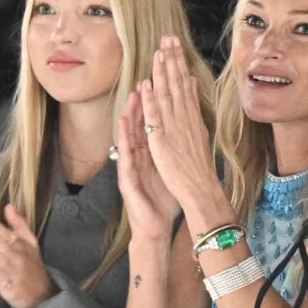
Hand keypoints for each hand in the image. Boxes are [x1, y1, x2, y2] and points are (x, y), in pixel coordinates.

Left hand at [0, 204, 53, 307]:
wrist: (42, 293)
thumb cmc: (31, 265)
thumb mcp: (30, 242)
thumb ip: (19, 224)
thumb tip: (9, 205)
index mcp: (24, 244)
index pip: (8, 233)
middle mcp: (21, 256)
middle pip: (3, 245)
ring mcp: (17, 272)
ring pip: (1, 260)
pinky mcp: (12, 287)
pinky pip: (2, 278)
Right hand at [117, 88, 179, 240]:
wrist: (153, 227)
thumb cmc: (161, 200)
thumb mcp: (168, 171)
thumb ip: (171, 153)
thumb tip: (183, 135)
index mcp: (149, 155)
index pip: (150, 126)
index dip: (154, 105)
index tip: (160, 86)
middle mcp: (137, 158)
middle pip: (138, 127)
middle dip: (141, 103)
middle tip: (144, 81)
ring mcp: (130, 168)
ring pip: (129, 138)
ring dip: (130, 116)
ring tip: (133, 96)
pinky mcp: (127, 180)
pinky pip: (125, 157)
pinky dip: (125, 140)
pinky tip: (124, 127)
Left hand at [139, 36, 218, 211]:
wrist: (201, 189)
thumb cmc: (199, 169)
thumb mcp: (200, 135)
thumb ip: (194, 113)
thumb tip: (193, 89)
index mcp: (192, 118)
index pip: (185, 85)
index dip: (180, 64)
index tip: (176, 46)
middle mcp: (185, 119)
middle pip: (178, 85)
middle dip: (173, 60)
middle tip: (169, 38)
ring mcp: (174, 129)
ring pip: (167, 95)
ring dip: (163, 72)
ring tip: (160, 51)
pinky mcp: (163, 141)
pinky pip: (156, 117)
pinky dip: (151, 99)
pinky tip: (147, 83)